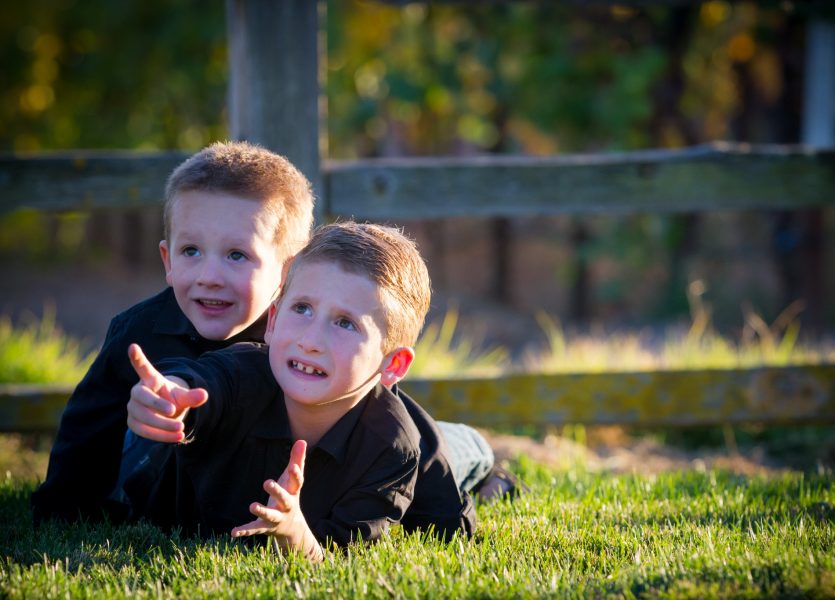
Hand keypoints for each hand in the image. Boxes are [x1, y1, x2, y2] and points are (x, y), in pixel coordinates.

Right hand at [126, 343, 207, 442]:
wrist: (166, 413)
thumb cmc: (173, 399)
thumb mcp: (184, 396)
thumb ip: (193, 395)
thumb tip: (205, 394)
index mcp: (151, 380)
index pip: (143, 368)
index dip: (137, 358)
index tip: (133, 346)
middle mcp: (138, 391)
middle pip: (142, 397)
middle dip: (156, 404)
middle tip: (173, 411)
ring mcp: (133, 407)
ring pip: (142, 417)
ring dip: (162, 425)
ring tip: (181, 429)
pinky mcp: (133, 423)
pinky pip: (144, 431)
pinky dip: (161, 435)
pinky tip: (177, 437)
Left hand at [231, 440, 321, 559]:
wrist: (292, 528)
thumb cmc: (290, 495)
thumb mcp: (292, 479)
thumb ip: (297, 460)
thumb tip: (302, 440)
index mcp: (293, 493)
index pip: (297, 483)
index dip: (295, 475)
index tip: (292, 467)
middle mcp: (287, 506)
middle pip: (284, 500)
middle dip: (277, 492)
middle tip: (267, 482)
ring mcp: (276, 518)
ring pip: (270, 516)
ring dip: (262, 511)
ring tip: (252, 506)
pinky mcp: (265, 527)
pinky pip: (254, 529)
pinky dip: (244, 531)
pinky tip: (233, 532)